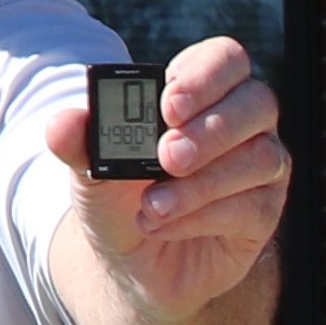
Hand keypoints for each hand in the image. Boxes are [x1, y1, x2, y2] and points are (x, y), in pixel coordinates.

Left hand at [44, 36, 288, 320]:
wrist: (132, 263)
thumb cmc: (119, 200)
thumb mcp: (91, 170)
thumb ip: (80, 142)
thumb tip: (62, 124)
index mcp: (201, 93)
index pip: (226, 60)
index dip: (205, 76)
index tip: (167, 107)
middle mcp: (241, 122)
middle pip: (257, 101)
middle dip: (212, 129)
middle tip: (168, 157)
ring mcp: (259, 167)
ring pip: (260, 158)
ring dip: (202, 184)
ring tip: (153, 206)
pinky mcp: (263, 213)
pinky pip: (252, 207)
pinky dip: (203, 217)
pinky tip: (164, 225)